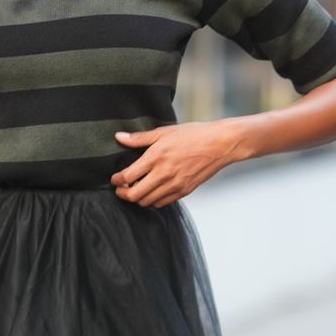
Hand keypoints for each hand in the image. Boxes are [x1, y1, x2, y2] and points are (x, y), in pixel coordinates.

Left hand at [110, 120, 252, 207]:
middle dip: (123, 194)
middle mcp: (164, 173)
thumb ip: (140, 138)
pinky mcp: (184, 191)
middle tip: (120, 189)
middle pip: (134, 194)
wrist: (220, 144)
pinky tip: (152, 192)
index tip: (114, 179)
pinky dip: (153, 201)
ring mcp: (175, 185)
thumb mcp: (165, 132)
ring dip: (137, 199)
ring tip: (135, 191)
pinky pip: (162, 203)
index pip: (128, 176)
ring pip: (147, 201)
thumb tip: (119, 137)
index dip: (117, 180)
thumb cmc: (194, 134)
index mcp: (156, 157)